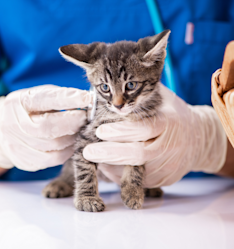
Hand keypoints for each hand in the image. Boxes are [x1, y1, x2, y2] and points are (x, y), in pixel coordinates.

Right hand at [0, 85, 90, 170]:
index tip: (86, 99)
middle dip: (72, 123)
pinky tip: (71, 144)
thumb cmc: (28, 110)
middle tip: (85, 119)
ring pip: (52, 146)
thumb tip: (87, 101)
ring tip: (80, 131)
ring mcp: (15, 144)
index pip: (44, 99)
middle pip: (47, 127)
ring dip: (72, 139)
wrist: (1, 130)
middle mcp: (12, 123)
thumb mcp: (39, 96)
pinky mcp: (23, 160)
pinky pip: (51, 160)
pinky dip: (67, 152)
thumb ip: (59, 97)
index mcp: (18, 102)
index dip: (67, 99)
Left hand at [83, 84, 227, 187]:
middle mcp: (171, 146)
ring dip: (112, 167)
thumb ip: (138, 97)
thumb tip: (109, 90)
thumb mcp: (160, 98)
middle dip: (110, 154)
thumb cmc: (170, 113)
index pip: (144, 128)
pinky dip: (121, 176)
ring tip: (94, 158)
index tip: (99, 131)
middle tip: (88, 152)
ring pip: (137, 172)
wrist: (198, 137)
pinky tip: (108, 167)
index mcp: (169, 122)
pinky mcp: (165, 179)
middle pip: (139, 154)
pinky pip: (140, 181)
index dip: (121, 131)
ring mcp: (169, 165)